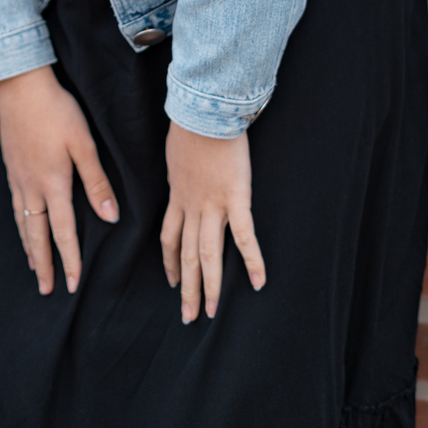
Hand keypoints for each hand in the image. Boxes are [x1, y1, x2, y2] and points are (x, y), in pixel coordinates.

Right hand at [0, 65, 118, 295]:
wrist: (19, 85)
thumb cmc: (57, 111)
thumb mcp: (83, 143)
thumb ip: (96, 181)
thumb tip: (111, 217)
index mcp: (53, 183)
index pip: (63, 232)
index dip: (69, 259)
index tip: (73, 284)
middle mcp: (32, 186)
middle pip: (37, 235)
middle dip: (44, 265)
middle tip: (48, 290)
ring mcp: (17, 177)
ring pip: (23, 223)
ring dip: (30, 249)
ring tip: (35, 268)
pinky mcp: (10, 167)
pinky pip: (15, 206)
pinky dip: (20, 225)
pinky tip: (22, 227)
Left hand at [160, 121, 265, 322]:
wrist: (204, 111)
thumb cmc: (191, 123)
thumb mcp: (175, 151)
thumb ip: (180, 167)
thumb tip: (181, 168)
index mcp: (177, 195)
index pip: (168, 237)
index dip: (169, 262)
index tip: (170, 281)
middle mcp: (191, 206)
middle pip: (186, 255)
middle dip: (187, 288)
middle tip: (188, 316)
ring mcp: (212, 205)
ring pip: (207, 254)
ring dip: (210, 286)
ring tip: (212, 312)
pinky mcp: (236, 198)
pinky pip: (243, 236)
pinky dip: (252, 261)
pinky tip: (259, 282)